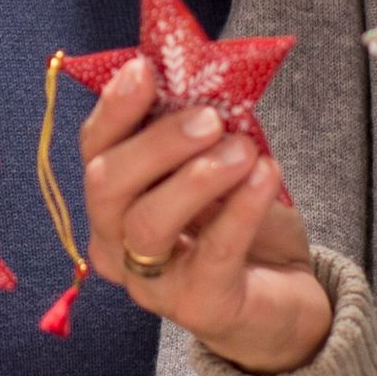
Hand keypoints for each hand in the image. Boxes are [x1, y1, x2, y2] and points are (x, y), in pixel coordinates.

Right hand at [78, 58, 329, 374]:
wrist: (282, 296)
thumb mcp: (212, 166)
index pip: (94, 150)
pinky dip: (241, 208)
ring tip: (244, 150)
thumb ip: (196, 129)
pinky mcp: (199, 307)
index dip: (114, 108)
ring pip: (147, 223)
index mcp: (113, 201)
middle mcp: (115, 244)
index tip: (145, 69)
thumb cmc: (237, 223)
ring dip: (197, 177)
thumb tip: (195, 73)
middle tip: (210, 119)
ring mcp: (152, 282)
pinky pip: (214, 253)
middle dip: (157, 143)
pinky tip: (266, 175)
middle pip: (107, 186)